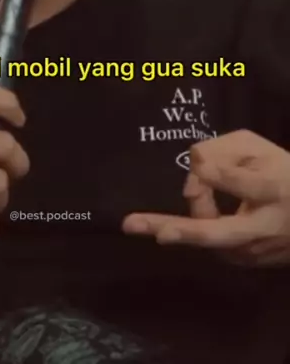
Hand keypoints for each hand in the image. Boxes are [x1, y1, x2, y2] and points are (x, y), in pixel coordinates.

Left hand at [122, 130, 289, 265]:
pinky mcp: (242, 262)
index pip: (247, 185)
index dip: (222, 175)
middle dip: (188, 232)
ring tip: (135, 223)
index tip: (197, 161)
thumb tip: (194, 165)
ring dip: (173, 228)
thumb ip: (223, 152)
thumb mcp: (254, 149)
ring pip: (206, 238)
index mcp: (273, 190)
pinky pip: (207, 243)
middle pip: (222, 232)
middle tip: (161, 235)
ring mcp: (252, 251)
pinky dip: (186, 230)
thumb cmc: (275, 171)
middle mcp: (263, 227)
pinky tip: (166, 225)